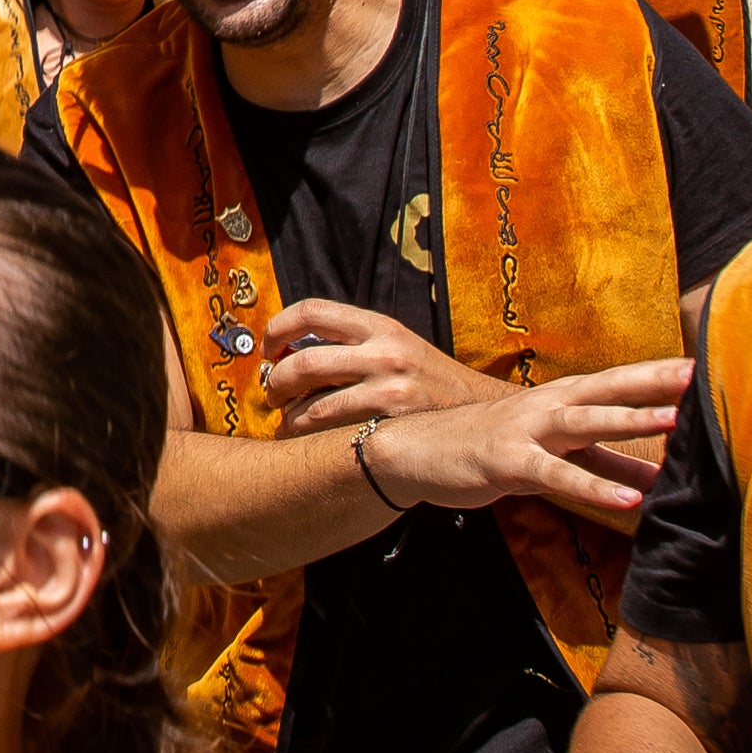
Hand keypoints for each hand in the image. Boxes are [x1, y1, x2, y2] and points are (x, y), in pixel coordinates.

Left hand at [258, 301, 512, 432]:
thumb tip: (295, 351)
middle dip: (276, 381)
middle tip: (272, 394)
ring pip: (313, 403)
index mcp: (380, 325)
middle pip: (304, 361)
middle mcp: (384, 351)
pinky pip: (335, 430)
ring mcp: (390, 387)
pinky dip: (311, 436)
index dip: (279, 328)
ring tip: (287, 424)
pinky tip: (308, 442)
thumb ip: (355, 344)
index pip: (312, 310)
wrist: (482, 412)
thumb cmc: (432, 383)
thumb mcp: (399, 346)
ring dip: (290, 417)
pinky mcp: (394, 421)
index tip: (269, 348)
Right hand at [352, 355, 688, 519]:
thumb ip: (607, 467)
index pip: (616, 382)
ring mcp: (527, 431)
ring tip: (672, 422)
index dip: (656, 374)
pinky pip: (556, 475)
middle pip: (607, 389)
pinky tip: (628, 502)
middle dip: (652, 382)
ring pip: (584, 423)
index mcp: (559, 400)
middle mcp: (547, 406)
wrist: (415, 451)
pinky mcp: (509, 461)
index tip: (701, 365)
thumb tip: (658, 478)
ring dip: (628, 421)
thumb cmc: (488, 449)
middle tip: (696, 375)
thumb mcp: (553, 455)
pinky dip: (593, 487)